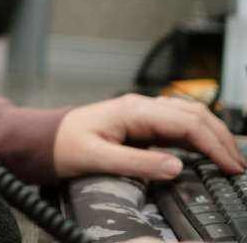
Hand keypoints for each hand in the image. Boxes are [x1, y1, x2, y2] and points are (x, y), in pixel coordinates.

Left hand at [53, 93, 245, 180]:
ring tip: (232, 158)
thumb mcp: (99, 158)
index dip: (213, 144)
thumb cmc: (67, 145)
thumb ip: (138, 163)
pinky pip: (176, 123)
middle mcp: (140, 106)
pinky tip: (209, 148)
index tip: (231, 167)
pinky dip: (198, 134)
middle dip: (221, 137)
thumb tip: (177, 167)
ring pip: (187, 115)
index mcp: (133, 110)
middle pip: (193, 114)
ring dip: (213, 134)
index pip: (185, 123)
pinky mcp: (139, 122)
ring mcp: (141, 112)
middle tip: (240, 165)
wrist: (47, 137)